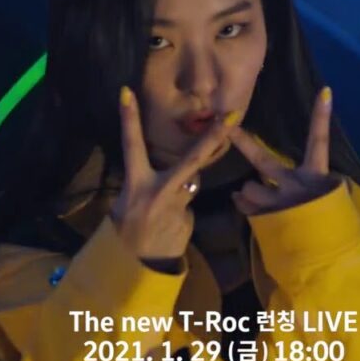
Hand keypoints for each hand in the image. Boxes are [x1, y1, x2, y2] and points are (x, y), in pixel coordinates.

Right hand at [111, 86, 240, 261]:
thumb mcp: (126, 202)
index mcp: (135, 183)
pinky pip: (188, 207)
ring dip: (182, 191)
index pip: (131, 145)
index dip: (129, 119)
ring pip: (190, 185)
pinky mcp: (188, 221)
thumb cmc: (126, 230)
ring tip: (160, 216)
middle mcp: (158, 191)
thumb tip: (170, 170)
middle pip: (192, 159)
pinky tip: (168, 229)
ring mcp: (176, 207)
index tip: (128, 92)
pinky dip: (180, 213)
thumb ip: (147, 182)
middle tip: (233, 116)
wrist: (134, 268)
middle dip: (214, 137)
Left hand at [229, 87, 339, 215]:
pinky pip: (245, 206)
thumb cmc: (331, 226)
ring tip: (257, 199)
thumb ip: (313, 186)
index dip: (321, 117)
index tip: (324, 91)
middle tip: (228, 127)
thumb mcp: (330, 201)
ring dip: (248, 193)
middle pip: (264, 160)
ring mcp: (280, 202)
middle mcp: (296, 185)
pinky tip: (245, 206)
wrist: (332, 259)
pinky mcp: (267, 219)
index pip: (320, 141)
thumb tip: (304, 176)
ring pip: (248, 187)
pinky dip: (243, 204)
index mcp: (317, 177)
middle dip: (244, 143)